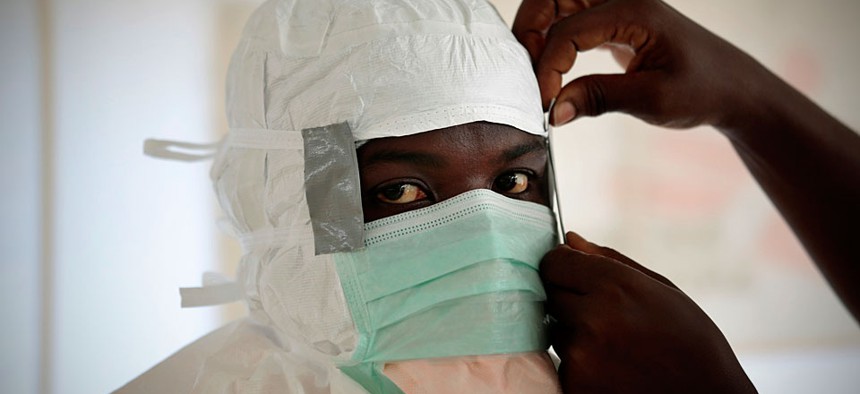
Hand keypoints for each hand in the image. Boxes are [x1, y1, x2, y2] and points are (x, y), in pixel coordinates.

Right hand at [512, 0, 768, 128]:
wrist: (733, 89)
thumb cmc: (703, 90)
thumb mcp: (653, 100)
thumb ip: (599, 99)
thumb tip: (553, 110)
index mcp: (634, 11)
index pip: (568, 30)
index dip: (548, 67)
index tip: (545, 103)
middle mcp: (622, 1)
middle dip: (530, 30)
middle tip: (525, 72)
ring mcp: (618, 8)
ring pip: (558, 3)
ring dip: (539, 31)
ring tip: (536, 70)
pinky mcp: (615, 23)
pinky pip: (572, 18)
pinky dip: (554, 38)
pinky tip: (553, 69)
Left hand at [541, 231, 755, 392]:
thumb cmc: (693, 343)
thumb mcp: (663, 291)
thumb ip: (610, 261)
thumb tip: (571, 241)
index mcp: (616, 286)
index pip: (554, 263)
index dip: (561, 266)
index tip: (572, 273)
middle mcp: (592, 317)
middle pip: (551, 295)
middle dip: (570, 299)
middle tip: (605, 315)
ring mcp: (581, 355)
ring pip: (557, 330)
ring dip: (576, 333)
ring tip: (617, 345)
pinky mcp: (575, 385)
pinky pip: (563, 363)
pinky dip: (581, 364)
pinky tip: (614, 368)